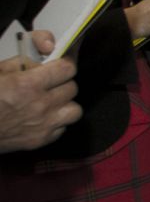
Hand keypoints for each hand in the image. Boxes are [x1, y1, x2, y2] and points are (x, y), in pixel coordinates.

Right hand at [0, 37, 80, 151]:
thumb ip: (22, 62)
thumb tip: (43, 62)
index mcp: (28, 84)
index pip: (67, 68)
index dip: (63, 64)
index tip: (58, 65)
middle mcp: (40, 105)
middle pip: (72, 88)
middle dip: (62, 83)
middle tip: (50, 84)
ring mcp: (43, 125)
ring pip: (74, 110)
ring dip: (65, 104)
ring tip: (50, 102)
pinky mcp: (41, 140)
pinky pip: (62, 128)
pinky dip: (56, 122)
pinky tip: (42, 118)